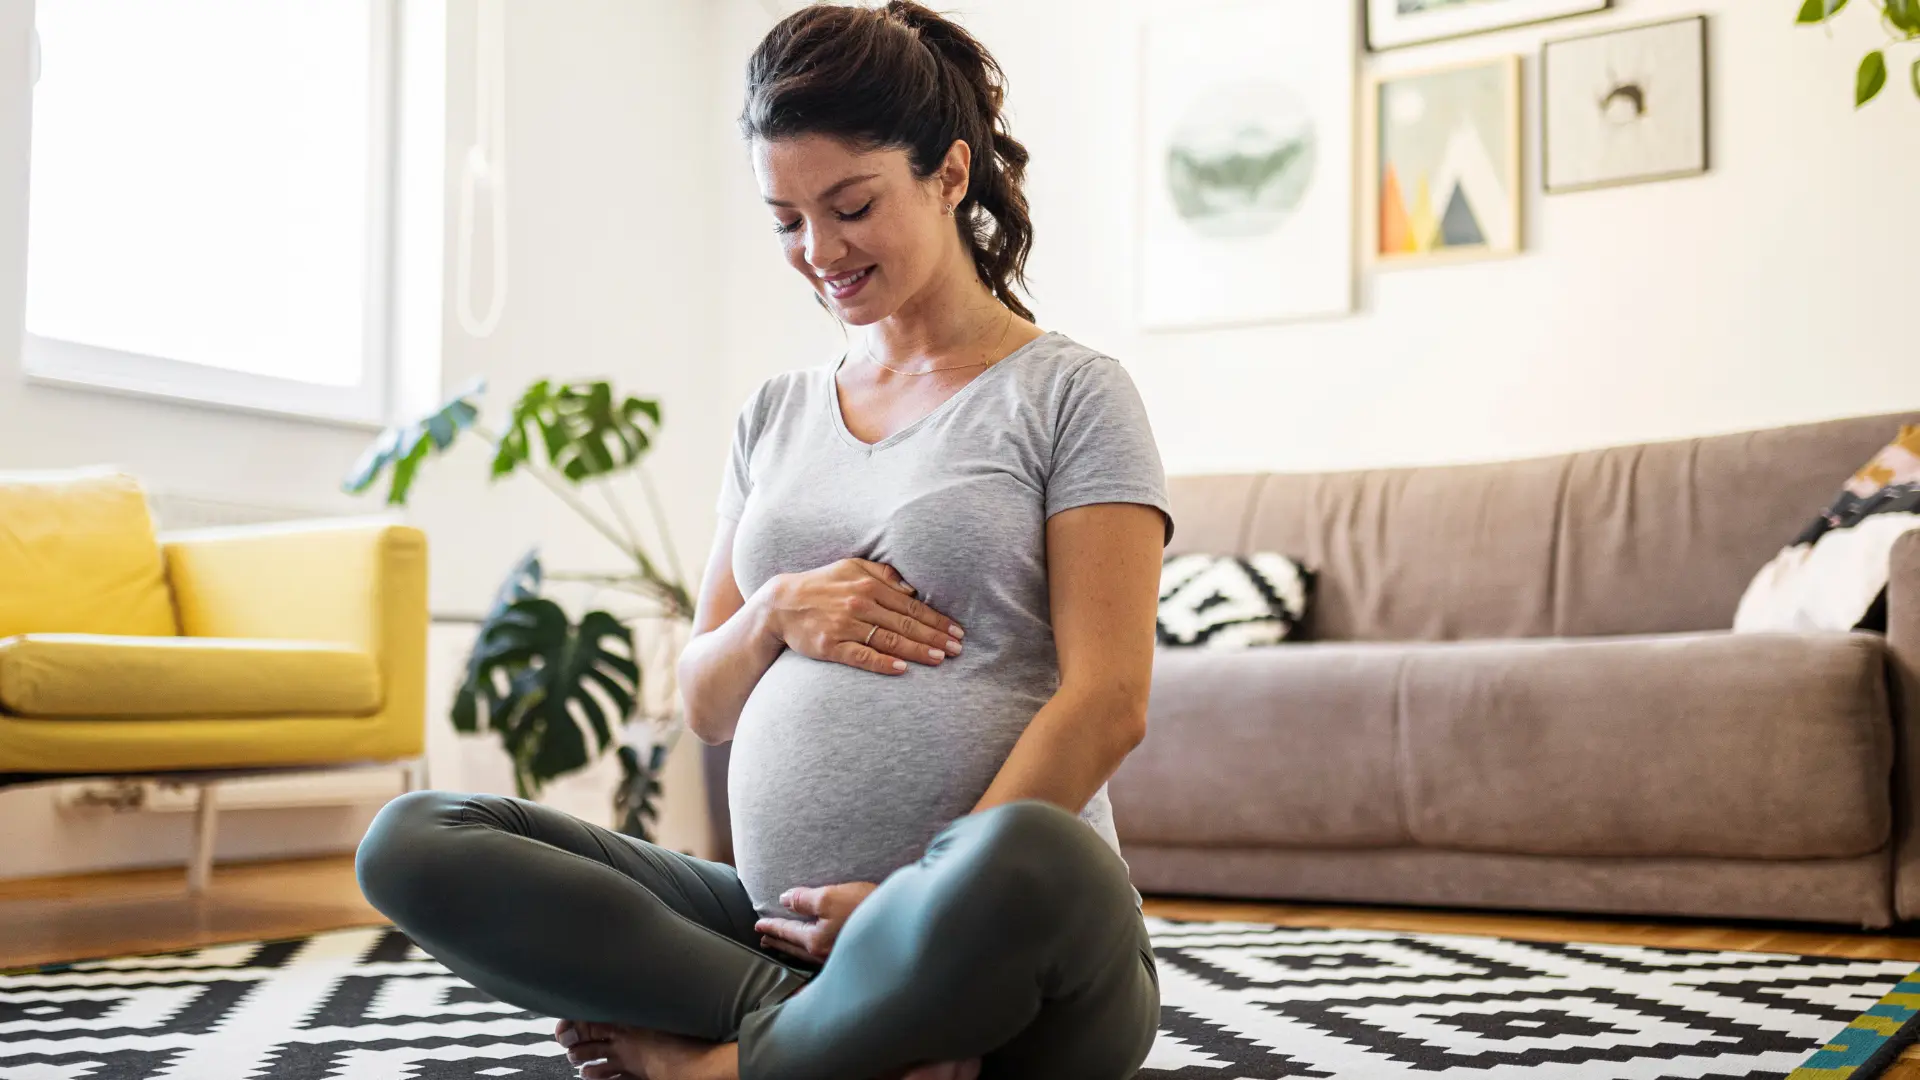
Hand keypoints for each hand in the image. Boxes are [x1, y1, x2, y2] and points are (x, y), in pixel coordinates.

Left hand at [755, 882, 877, 962]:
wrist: (901, 920)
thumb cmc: (866, 907)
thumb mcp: (830, 897)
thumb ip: (804, 899)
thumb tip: (784, 899)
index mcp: (815, 941)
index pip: (788, 932)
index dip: (772, 927)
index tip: (759, 927)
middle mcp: (824, 954)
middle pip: (794, 948)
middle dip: (778, 942)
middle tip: (764, 940)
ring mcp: (838, 958)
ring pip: (807, 954)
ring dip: (792, 948)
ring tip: (783, 945)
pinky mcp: (851, 954)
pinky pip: (821, 957)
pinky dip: (809, 953)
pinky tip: (814, 951)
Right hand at [760, 559, 963, 675]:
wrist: (781, 604)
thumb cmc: (821, 585)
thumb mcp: (850, 566)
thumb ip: (882, 573)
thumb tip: (912, 589)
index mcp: (868, 584)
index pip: (911, 606)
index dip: (937, 620)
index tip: (957, 631)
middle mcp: (859, 604)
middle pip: (906, 625)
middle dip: (935, 637)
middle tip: (959, 649)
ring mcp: (845, 626)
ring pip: (889, 641)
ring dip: (918, 651)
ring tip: (940, 659)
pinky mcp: (831, 646)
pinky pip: (862, 656)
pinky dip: (883, 663)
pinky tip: (902, 669)